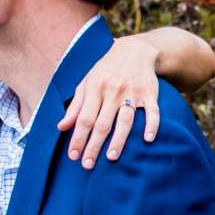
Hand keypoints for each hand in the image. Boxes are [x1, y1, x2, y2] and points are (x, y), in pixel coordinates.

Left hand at [59, 38, 160, 168]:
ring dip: (119, 139)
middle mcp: (113, 91)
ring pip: (125, 120)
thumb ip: (75, 106)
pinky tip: (148, 139)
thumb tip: (61, 127)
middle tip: (88, 165)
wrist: (134, 50)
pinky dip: (152, 125)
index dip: (78, 138)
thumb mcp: (86, 83)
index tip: (73, 156)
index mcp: (95, 88)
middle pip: (103, 123)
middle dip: (94, 145)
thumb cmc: (106, 70)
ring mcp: (133, 92)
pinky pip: (153, 111)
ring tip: (112, 157)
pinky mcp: (150, 93)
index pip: (84, 118)